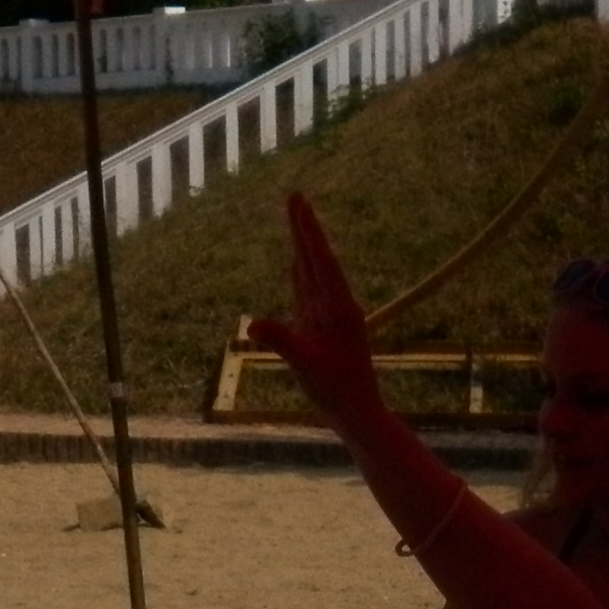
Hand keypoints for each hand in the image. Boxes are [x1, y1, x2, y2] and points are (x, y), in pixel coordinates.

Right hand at [244, 195, 385, 433]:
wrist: (357, 412)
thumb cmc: (334, 391)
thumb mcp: (304, 366)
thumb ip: (281, 341)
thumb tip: (251, 324)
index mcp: (337, 308)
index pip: (320, 262)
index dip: (309, 231)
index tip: (300, 204)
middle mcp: (336, 305)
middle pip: (316, 258)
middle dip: (304, 227)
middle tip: (295, 196)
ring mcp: (330, 314)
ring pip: (313, 271)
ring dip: (303, 244)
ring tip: (296, 218)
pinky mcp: (323, 326)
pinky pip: (309, 291)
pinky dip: (301, 271)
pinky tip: (297, 261)